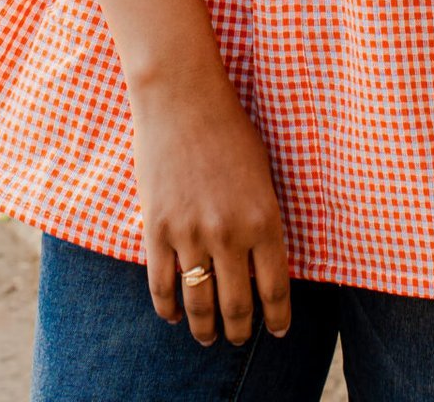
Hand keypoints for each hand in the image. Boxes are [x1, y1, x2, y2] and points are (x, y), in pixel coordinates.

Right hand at [130, 64, 291, 346]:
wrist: (182, 96)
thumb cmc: (228, 127)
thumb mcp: (261, 174)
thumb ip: (262, 220)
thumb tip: (260, 263)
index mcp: (263, 219)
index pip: (274, 290)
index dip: (276, 318)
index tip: (276, 330)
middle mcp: (229, 234)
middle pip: (236, 306)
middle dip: (239, 330)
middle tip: (238, 337)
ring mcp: (190, 233)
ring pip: (199, 303)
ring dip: (205, 328)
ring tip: (208, 336)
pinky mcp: (156, 228)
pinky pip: (161, 285)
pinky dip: (168, 308)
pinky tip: (174, 314)